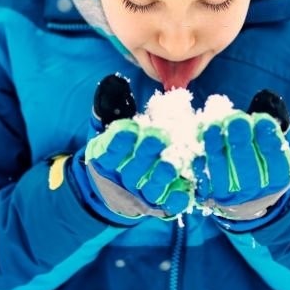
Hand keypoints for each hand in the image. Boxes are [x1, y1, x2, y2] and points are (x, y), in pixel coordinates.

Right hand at [72, 75, 192, 222]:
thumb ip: (109, 108)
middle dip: (144, 154)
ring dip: (159, 176)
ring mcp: (139, 195)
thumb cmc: (119, 149)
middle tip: (157, 138)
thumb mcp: (111, 129)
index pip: (110, 152)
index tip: (130, 129)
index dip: (119, 142)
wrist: (116, 188)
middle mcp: (121, 179)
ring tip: (170, 163)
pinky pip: (165, 205)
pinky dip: (173, 200)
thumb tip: (113, 83)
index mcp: (105, 160)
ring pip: (148, 188)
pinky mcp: (157, 206)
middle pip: (132, 170)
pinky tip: (183, 191)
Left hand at [194, 90, 289, 222]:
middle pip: (249, 170)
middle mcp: (258, 192)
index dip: (268, 139)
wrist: (250, 196)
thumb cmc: (263, 159)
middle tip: (235, 120)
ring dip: (216, 150)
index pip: (276, 160)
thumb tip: (266, 97)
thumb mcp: (275, 142)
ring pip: (224, 177)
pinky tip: (198, 144)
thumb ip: (271, 124)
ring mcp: (233, 197)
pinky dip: (199, 163)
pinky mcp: (211, 198)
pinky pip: (204, 182)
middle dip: (241, 142)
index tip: (261, 119)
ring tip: (212, 127)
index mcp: (279, 177)